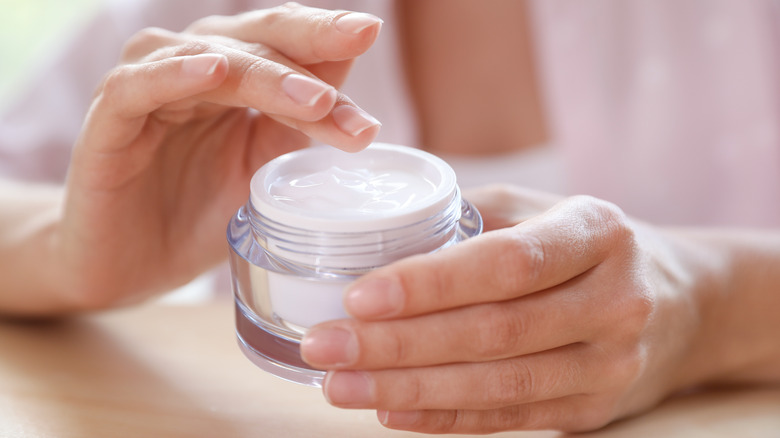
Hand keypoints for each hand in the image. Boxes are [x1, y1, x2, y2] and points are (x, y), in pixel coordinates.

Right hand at [56, 4, 382, 309]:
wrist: (130, 267)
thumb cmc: (198, 213)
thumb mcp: (263, 167)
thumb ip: (296, 125)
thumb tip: (352, 91)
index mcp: (231, 76)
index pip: (283, 42)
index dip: (326, 36)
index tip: (370, 34)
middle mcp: (190, 69)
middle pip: (255, 38)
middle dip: (310, 42)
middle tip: (358, 41)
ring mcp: (147, 90)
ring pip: (210, 60)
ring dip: (265, 74)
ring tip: (313, 96)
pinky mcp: (108, 123)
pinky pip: (138, 87)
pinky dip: (175, 75)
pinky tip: (215, 74)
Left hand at [300, 184, 705, 432]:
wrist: (681, 303)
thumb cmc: (590, 247)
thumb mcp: (547, 209)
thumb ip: (474, 215)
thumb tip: (379, 230)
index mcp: (596, 232)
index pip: (508, 262)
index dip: (431, 282)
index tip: (359, 295)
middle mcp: (613, 299)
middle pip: (494, 331)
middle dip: (398, 344)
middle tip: (326, 346)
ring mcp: (610, 362)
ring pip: (497, 384)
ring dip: (408, 389)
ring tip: (340, 385)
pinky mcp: (594, 408)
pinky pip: (509, 418)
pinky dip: (444, 419)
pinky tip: (391, 411)